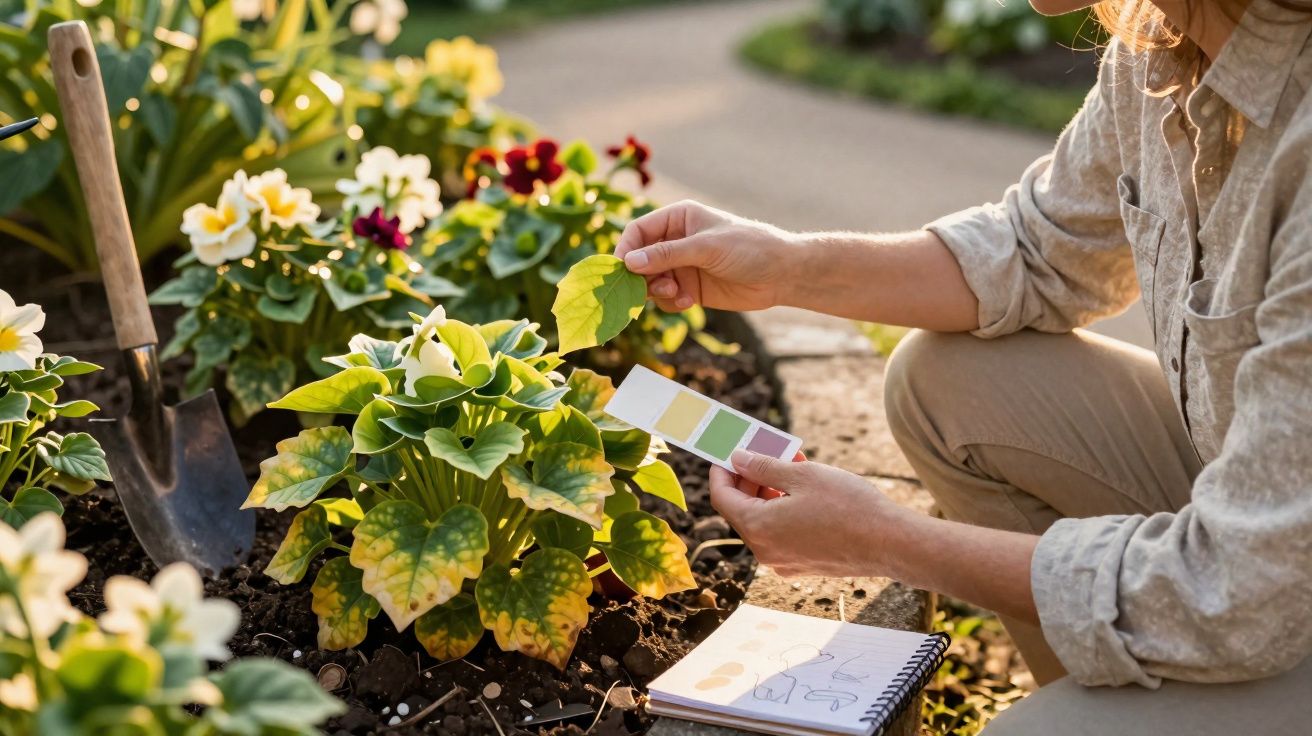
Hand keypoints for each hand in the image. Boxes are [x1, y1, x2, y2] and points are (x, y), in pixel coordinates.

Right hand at [614, 200, 799, 312]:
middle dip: (641, 276)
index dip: (626, 250)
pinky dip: (671, 302)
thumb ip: (667, 255)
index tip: (621, 271)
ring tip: (675, 293)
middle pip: (639, 260)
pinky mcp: (689, 288)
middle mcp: (675, 241)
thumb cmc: (748, 247)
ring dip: (657, 291)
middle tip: (650, 289)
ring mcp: (682, 266)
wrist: (781, 274)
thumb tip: (628, 263)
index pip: (638, 232)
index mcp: (677, 218)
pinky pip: (666, 298)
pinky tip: (688, 302)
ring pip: (650, 282)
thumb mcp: (706, 247)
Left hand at [708, 450, 914, 577]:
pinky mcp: (803, 565)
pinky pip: (783, 533)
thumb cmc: (847, 506)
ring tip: (792, 463)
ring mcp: (784, 562)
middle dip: (750, 477)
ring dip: (771, 491)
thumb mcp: (801, 476)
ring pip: (765, 520)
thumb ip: (763, 467)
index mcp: (758, 529)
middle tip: (765, 450)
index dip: (721, 470)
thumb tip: (737, 459)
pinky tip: (805, 488)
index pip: (722, 497)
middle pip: (743, 509)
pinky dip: (785, 509)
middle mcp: (765, 551)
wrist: (891, 543)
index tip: (728, 450)